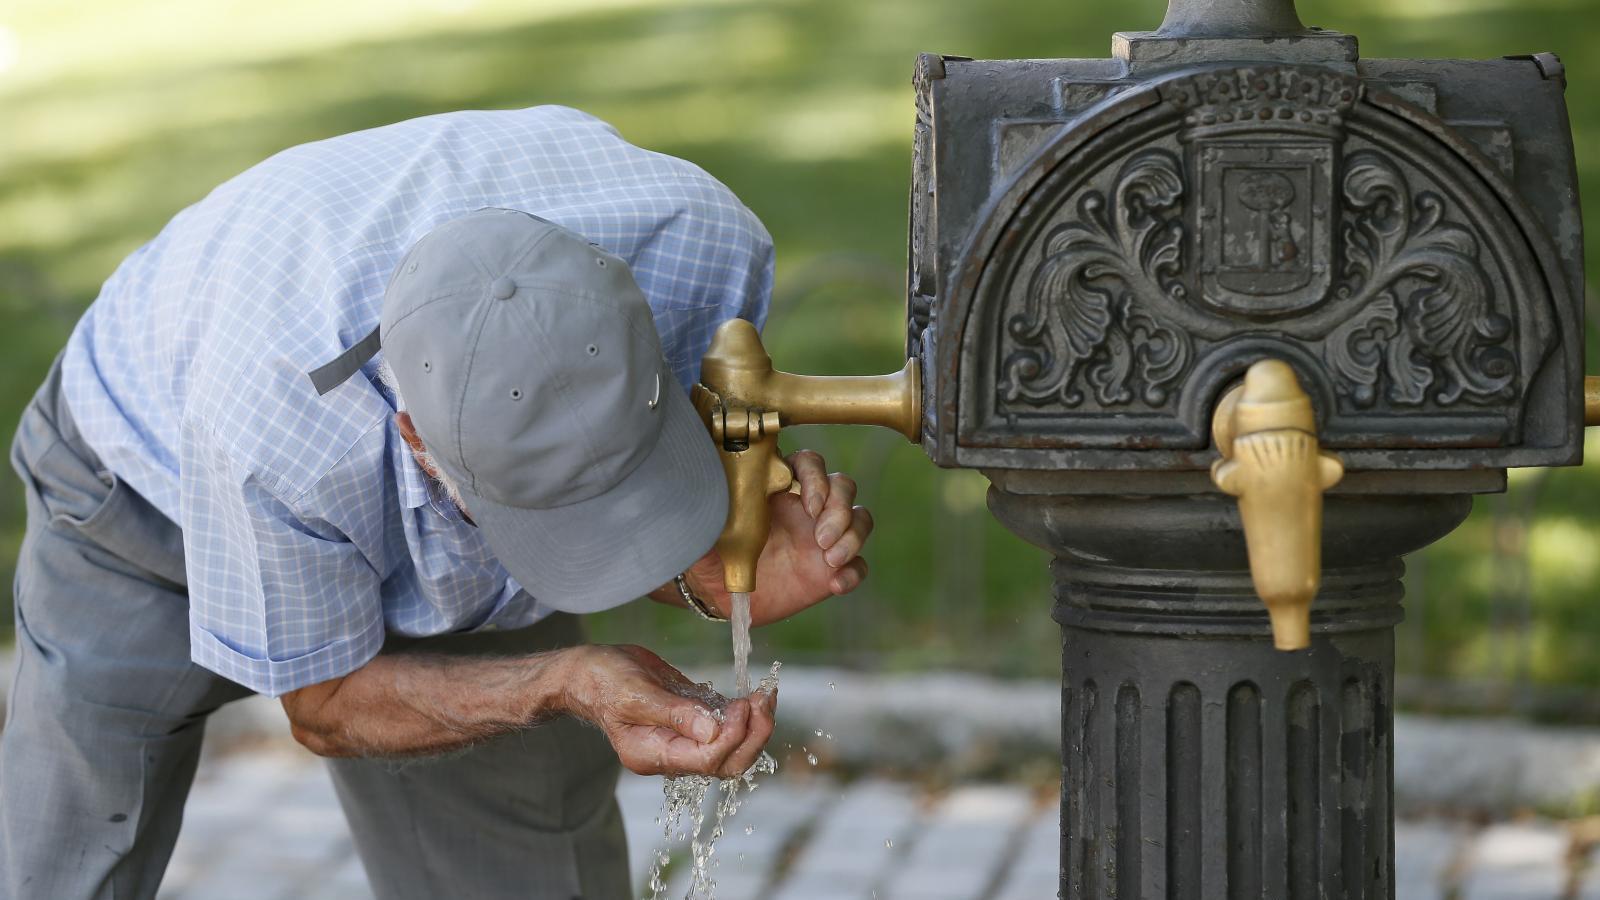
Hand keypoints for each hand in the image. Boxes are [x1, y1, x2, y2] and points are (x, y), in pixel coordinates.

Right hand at [557, 644, 775, 776]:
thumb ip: (674, 713)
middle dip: (753, 736)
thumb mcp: (634, 693)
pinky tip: (756, 695)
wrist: (588, 672)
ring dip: (755, 725)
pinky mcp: (691, 721)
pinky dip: (745, 714)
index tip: (742, 706)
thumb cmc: (602, 680)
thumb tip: (713, 731)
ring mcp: (682, 739)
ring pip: (732, 749)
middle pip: (726, 764)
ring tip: (766, 695)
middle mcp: (671, 754)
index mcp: (653, 755)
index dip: (732, 737)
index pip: (707, 760)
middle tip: (764, 700)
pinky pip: (725, 728)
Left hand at [683, 449, 873, 625]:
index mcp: (779, 488)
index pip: (810, 464)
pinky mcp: (831, 569)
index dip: (817, 478)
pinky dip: (854, 572)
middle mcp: (806, 508)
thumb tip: (702, 495)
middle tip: (820, 538)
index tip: (808, 505)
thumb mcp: (707, 530)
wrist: (719, 594)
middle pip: (844, 487)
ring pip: (860, 519)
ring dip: (853, 536)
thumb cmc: (714, 553)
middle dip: (839, 509)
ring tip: (830, 560)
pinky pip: (859, 564)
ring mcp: (823, 537)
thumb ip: (710, 513)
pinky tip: (836, 584)